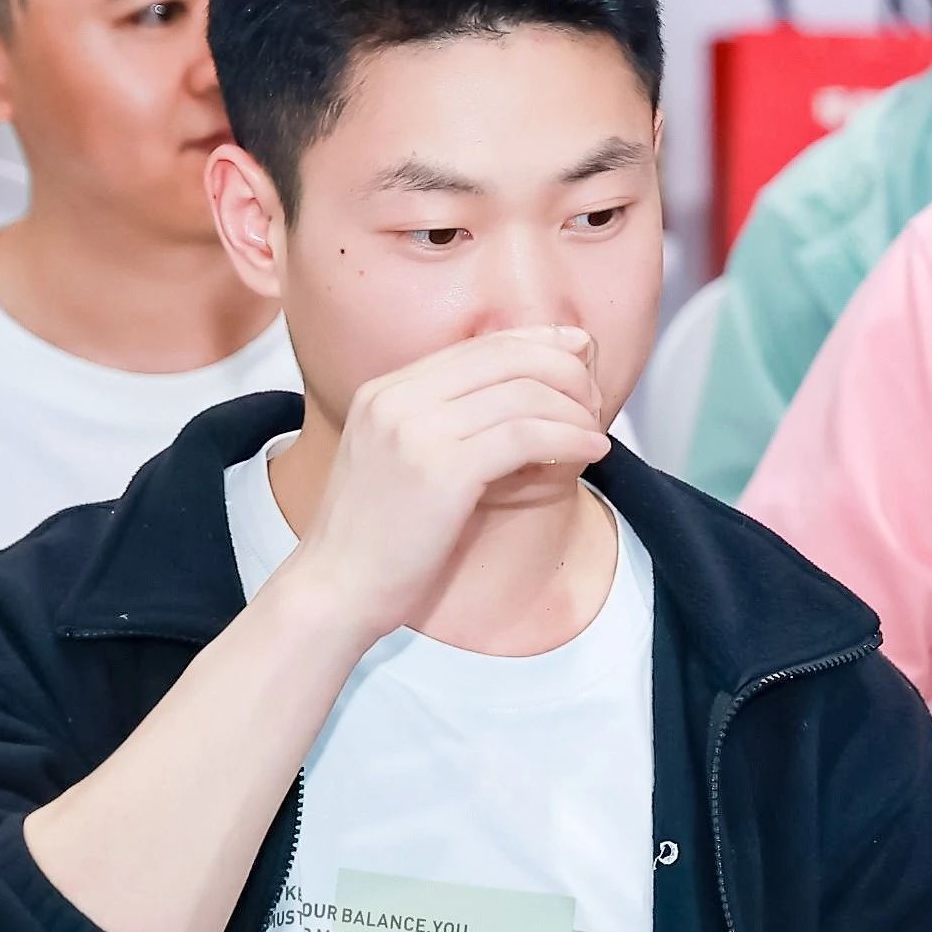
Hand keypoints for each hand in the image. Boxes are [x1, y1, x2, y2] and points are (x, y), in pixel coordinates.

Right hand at [272, 328, 612, 645]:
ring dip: (575, 410)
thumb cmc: (377, 536)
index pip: (480, 345)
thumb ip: (444, 419)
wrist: (335, 587)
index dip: (541, 343)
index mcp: (385, 390)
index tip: (581, 354)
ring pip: (523, 393)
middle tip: (594, 401)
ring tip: (595, 433)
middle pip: (507, 357)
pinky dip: (569, 438)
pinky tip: (590, 451)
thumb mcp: (399, 457)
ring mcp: (415, 431)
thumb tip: (522, 392)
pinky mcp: (441, 469)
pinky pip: (526, 435)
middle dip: (566, 372)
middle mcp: (397, 398)